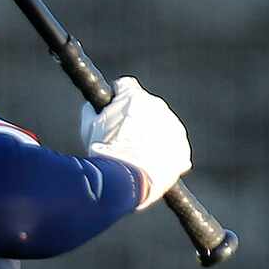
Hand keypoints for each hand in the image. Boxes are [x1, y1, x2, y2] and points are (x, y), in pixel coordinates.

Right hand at [80, 76, 191, 209]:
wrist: (125, 182)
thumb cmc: (104, 155)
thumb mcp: (88, 129)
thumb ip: (91, 111)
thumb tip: (92, 107)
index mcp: (134, 96)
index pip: (125, 86)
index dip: (116, 98)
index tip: (111, 110)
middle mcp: (157, 106)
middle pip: (146, 107)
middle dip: (135, 119)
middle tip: (122, 140)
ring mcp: (173, 126)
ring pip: (161, 127)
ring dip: (150, 137)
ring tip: (135, 159)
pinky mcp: (181, 147)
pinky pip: (173, 147)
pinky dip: (163, 155)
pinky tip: (149, 168)